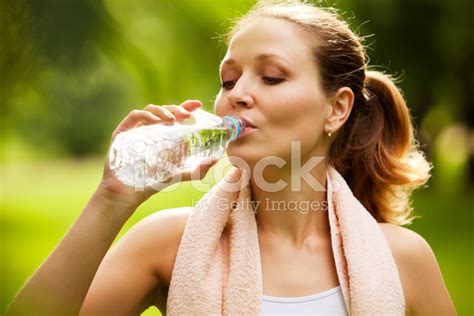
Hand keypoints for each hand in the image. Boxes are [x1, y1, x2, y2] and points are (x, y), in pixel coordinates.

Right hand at [97, 100, 218, 207]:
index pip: (177, 114)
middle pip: (165, 110)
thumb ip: (198, 170)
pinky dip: (145, 115)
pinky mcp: (123, 132)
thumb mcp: (179, 174)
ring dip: (163, 111)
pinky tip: (155, 121)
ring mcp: (137, 129)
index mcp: (165, 134)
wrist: (129, 192)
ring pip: (150, 110)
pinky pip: (134, 116)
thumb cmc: (153, 182)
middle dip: (177, 108)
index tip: (198, 105)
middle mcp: (152, 128)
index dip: (187, 106)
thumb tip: (216, 160)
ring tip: (173, 119)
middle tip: (187, 115)